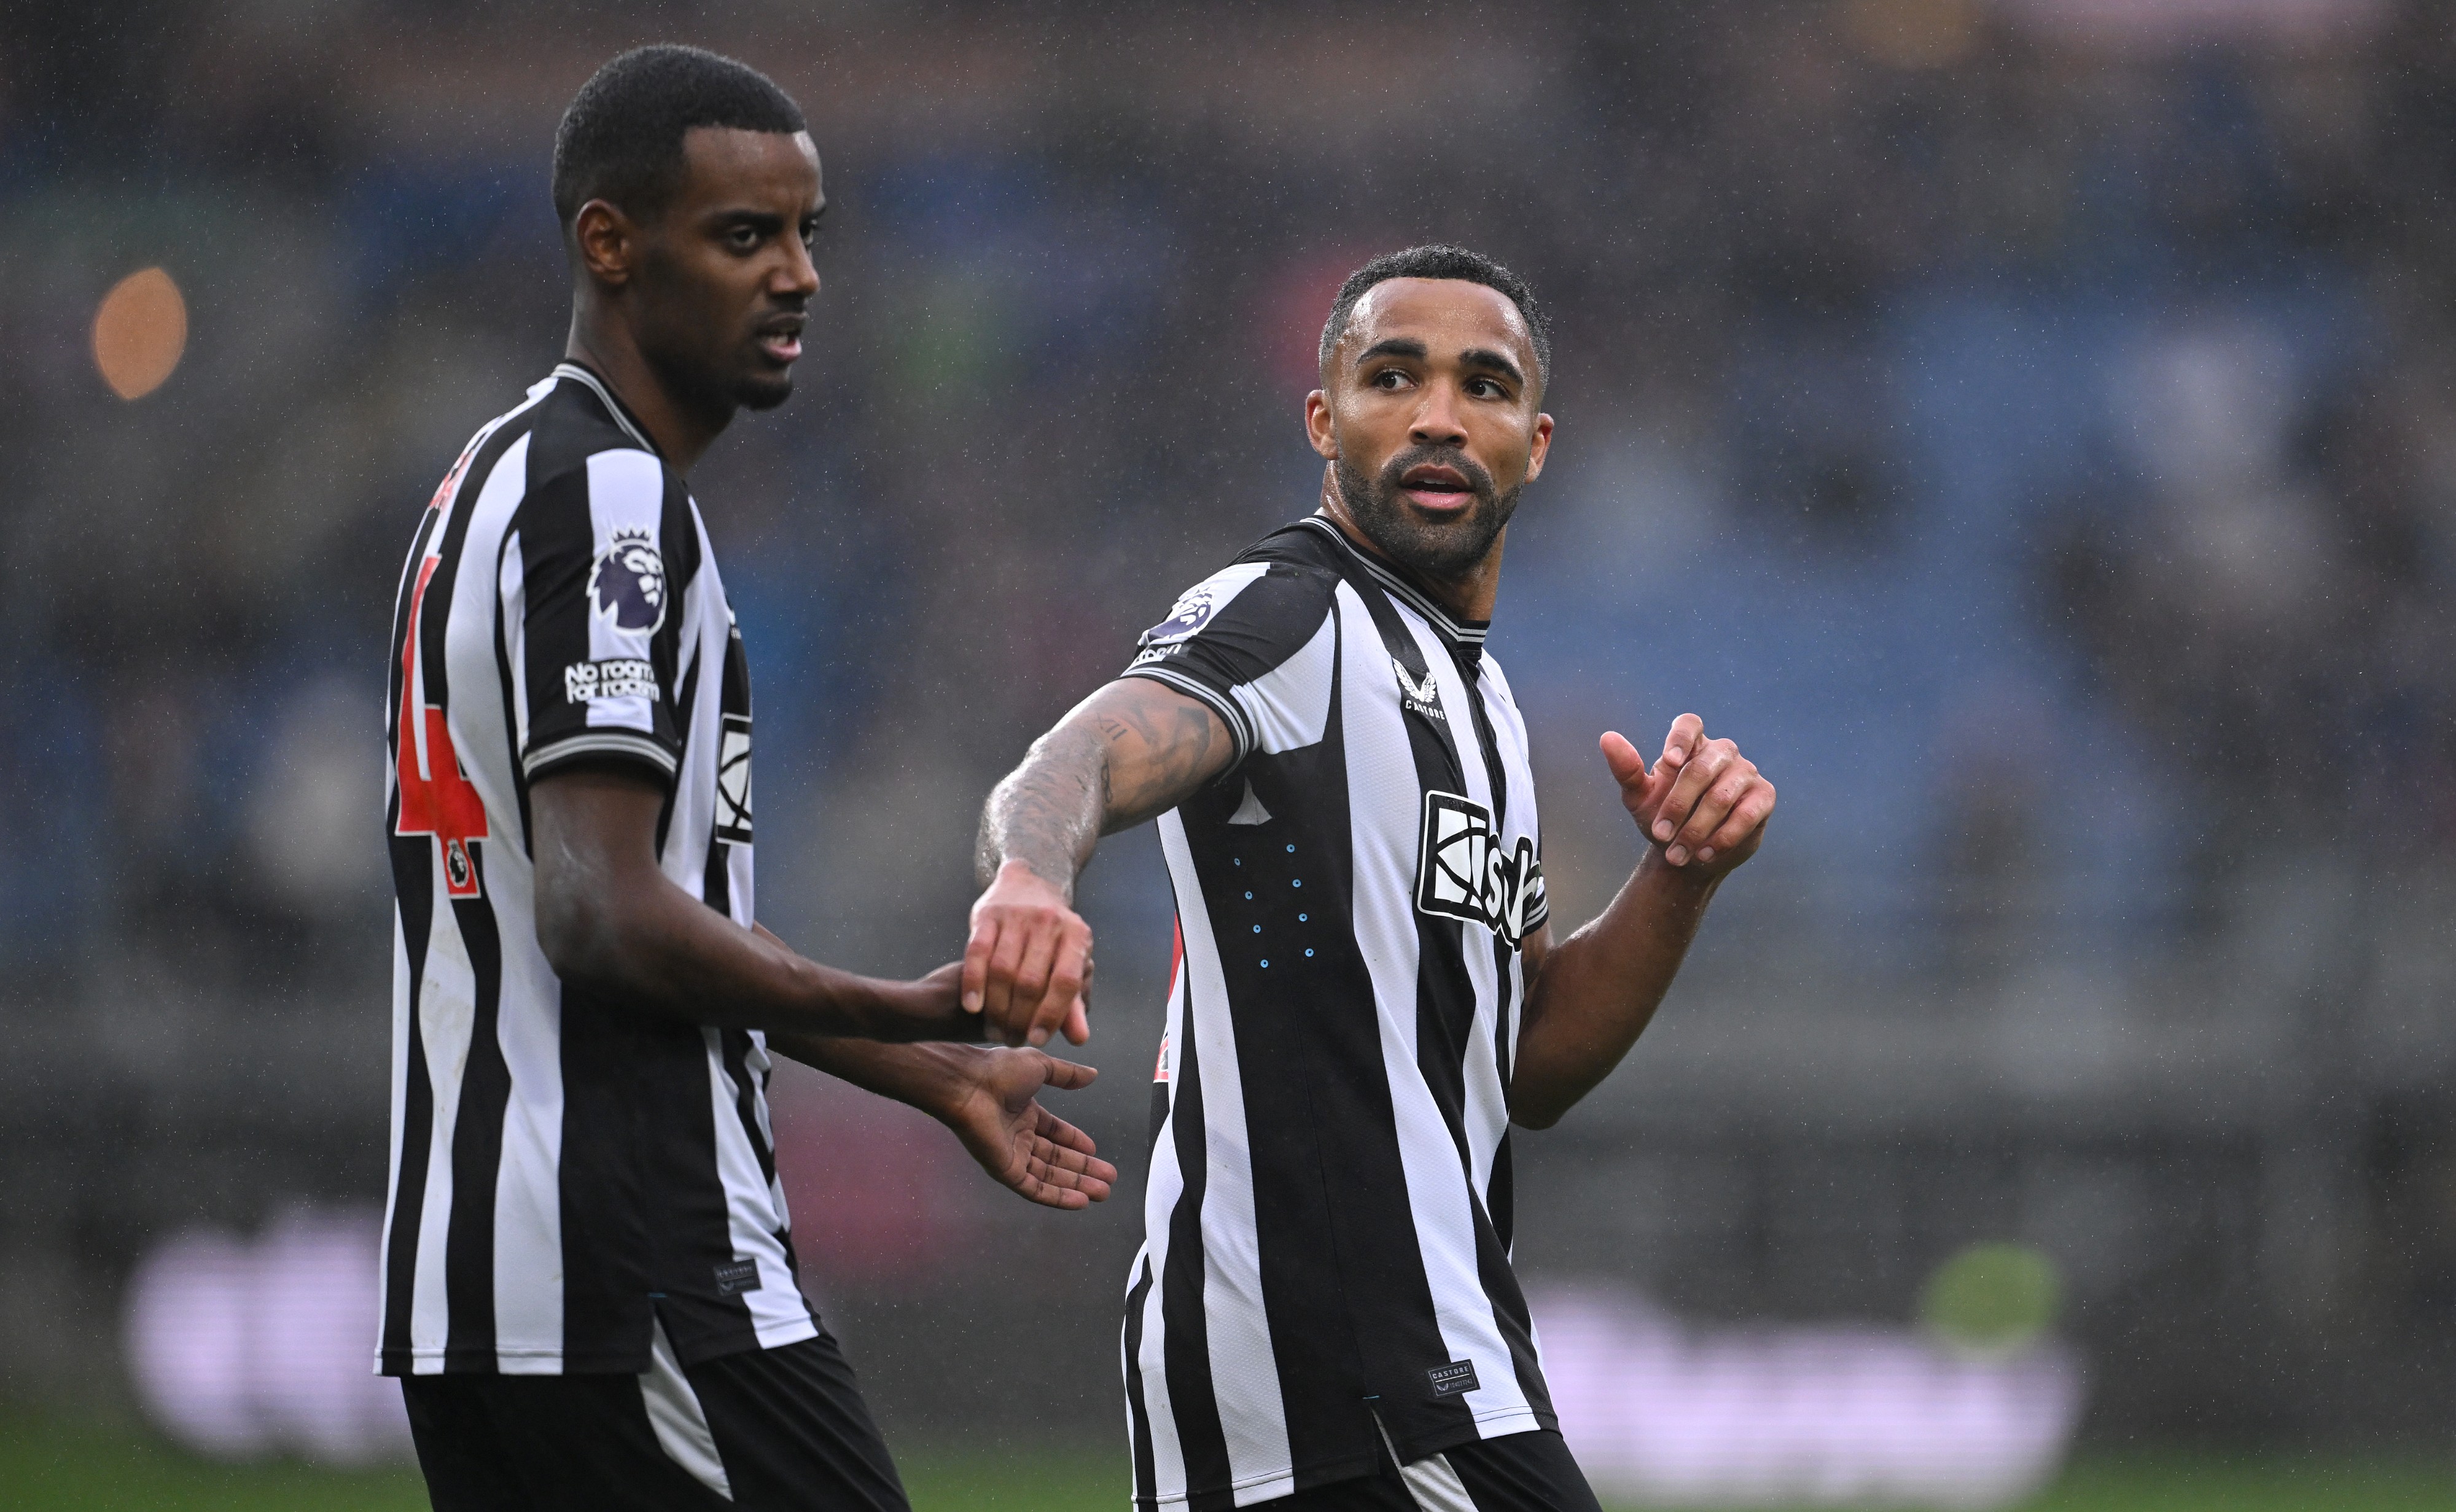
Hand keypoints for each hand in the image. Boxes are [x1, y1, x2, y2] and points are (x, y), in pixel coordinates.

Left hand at [933, 1047, 1116, 1209]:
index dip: (1075, 1142)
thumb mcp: (1041, 1065)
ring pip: (1050, 1176)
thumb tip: (1092, 1074)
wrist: (969, 1086)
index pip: (1055, 1133)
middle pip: (1057, 1158)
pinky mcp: (1005, 1171)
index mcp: (1024, 1112)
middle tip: (1108, 1179)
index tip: (1095, 1150)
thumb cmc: (997, 1071)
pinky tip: (1080, 1200)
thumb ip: (1067, 1074)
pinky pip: (1035, 1189)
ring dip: (1077, 1185)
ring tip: (1102, 1192)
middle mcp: (1018, 1136)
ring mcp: (1012, 1155)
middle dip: (1083, 1169)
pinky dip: (1058, 1197)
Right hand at [962, 860, 1093, 1047]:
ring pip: (1003, 970)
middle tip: (1011, 1038)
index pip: (1065, 982)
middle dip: (1019, 1017)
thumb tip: (1079, 1039)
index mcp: (1077, 935)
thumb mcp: (1068, 961)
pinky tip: (973, 1008)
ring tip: (994, 1030)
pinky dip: (974, 983)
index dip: (1051, 1014)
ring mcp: (1017, 916)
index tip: (1037, 1039)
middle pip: (1031, 981)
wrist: (1029, 883)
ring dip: (996, 1007)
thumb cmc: (1052, 936)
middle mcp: (1049, 922)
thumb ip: (1072, 1002)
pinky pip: (977, 953)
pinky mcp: (987, 914)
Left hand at [1602, 713, 1774, 877]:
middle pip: (1701, 768)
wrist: (1688, 854)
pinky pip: (1746, 814)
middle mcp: (1721, 752)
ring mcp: (1746, 772)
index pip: (1689, 724)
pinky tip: (1705, 853)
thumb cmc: (1663, 817)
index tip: (1669, 762)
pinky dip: (1723, 837)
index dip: (1681, 739)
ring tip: (1678, 854)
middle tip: (1660, 835)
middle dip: (1677, 806)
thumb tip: (1607, 737)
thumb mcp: (1639, 798)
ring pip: (1722, 796)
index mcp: (1691, 745)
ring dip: (1696, 829)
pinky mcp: (1764, 796)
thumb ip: (1626, 769)